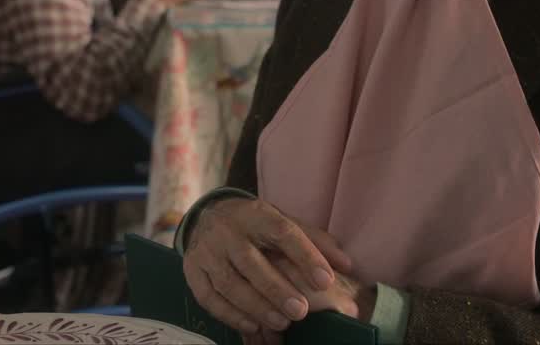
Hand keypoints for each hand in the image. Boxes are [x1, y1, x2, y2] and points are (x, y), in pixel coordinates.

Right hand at [183, 196, 354, 333]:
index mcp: (256, 213)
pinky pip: (208, 296)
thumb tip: (347, 264)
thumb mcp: (285, 221)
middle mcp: (228, 229)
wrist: (208, 216)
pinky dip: (230, 314)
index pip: (283, 231)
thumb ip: (316, 241)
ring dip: (256, 306)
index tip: (326, 281)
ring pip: (229, 282)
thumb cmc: (256, 225)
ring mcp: (207, 250)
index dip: (306, 256)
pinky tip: (252, 326)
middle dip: (277, 289)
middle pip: (251, 261)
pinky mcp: (192, 269)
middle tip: (301, 312)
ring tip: (281, 323)